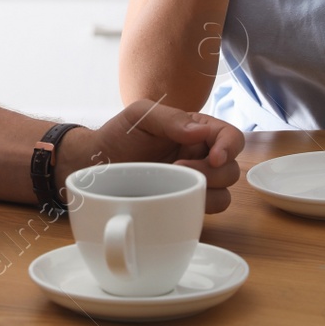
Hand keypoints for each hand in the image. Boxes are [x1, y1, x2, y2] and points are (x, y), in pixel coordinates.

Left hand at [58, 101, 244, 213]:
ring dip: (207, 190)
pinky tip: (176, 200)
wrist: (93, 166)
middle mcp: (200, 155)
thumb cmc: (117, 135)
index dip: (229, 146)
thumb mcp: (140, 115)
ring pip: (225, 192)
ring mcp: (193, 182)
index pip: (229, 136)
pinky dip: (199, 207)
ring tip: (174, 183)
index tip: (213, 157)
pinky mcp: (184, 203)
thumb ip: (171, 118)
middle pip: (231, 167)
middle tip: (180, 168)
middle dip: (213, 172)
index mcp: (196, 129)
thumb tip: (202, 132)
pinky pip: (207, 210)